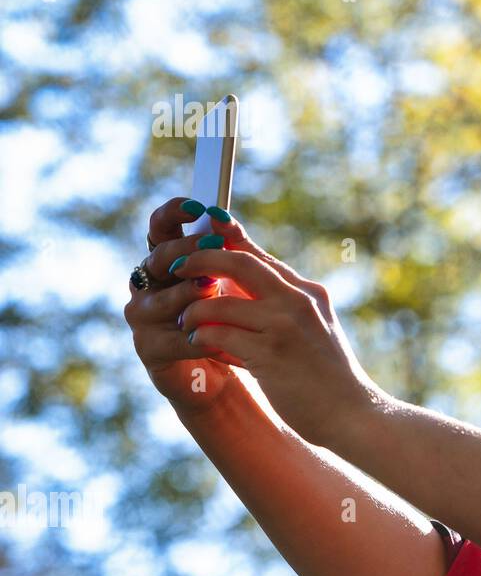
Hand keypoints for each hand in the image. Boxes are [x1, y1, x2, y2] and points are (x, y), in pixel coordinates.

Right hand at [124, 197, 241, 415]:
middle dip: (186, 251)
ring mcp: (145, 317)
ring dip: (187, 293)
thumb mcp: (240, 281)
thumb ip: (232, 251)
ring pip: (161, 299)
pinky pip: (171, 339)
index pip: (162, 228)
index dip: (173, 214)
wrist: (235, 369)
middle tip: (213, 246)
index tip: (197, 206)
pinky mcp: (151, 349)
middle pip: (158, 259)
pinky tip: (217, 334)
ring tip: (212, 289)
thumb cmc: (235, 318)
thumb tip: (224, 218)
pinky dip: (196, 335)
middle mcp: (150, 284)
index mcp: (170, 260)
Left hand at [167, 210, 386, 449]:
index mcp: (308, 292)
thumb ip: (280, 308)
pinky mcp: (270, 354)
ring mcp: (285, 326)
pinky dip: (201, 337)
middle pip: (238, 261)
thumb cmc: (327, 377)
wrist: (352, 413)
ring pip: (220, 300)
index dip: (222, 243)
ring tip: (187, 322)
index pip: (258, 255)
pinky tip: (198, 344)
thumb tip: (232, 290)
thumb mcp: (311, 330)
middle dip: (199, 260)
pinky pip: (218, 334)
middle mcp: (298, 301)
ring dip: (195, 310)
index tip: (195, 246)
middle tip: (175, 269)